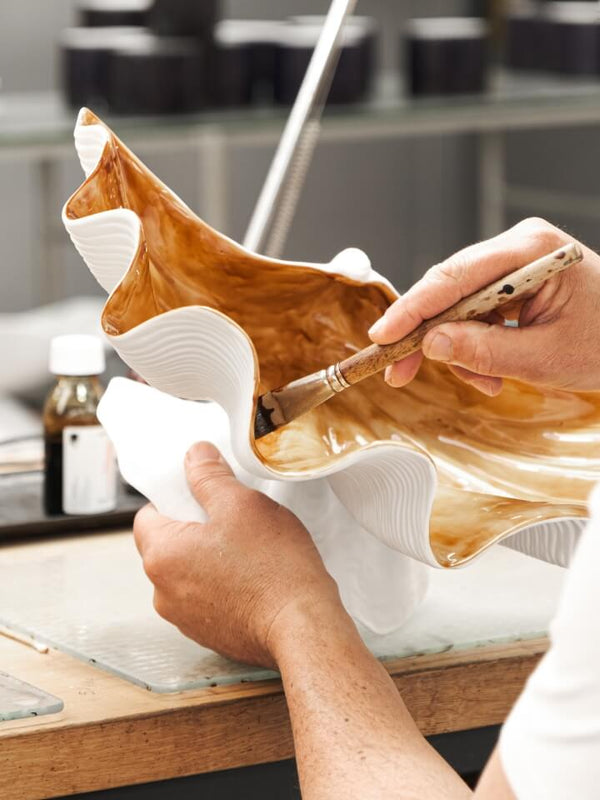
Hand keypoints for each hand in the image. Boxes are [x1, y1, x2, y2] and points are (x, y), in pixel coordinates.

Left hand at [133, 442, 342, 667]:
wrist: (301, 625)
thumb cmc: (273, 566)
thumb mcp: (241, 504)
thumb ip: (209, 476)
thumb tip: (195, 456)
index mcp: (162, 555)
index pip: (148, 515)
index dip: (176, 498)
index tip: (204, 494)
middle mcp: (163, 592)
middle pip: (168, 544)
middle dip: (196, 528)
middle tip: (233, 519)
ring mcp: (184, 619)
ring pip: (188, 572)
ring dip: (209, 558)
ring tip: (249, 551)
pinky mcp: (209, 635)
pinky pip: (206, 598)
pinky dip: (223, 586)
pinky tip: (254, 577)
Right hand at [369, 217, 599, 394]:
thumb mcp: (545, 357)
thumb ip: (484, 350)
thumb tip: (432, 345)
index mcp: (532, 251)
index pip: (454, 278)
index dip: (412, 310)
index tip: (383, 337)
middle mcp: (518, 247)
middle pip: (448, 289)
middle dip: (427, 336)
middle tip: (400, 371)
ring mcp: (515, 261)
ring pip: (457, 306)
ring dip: (459, 348)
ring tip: (486, 381)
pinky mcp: (513, 280)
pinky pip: (475, 312)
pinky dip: (475, 345)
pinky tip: (493, 370)